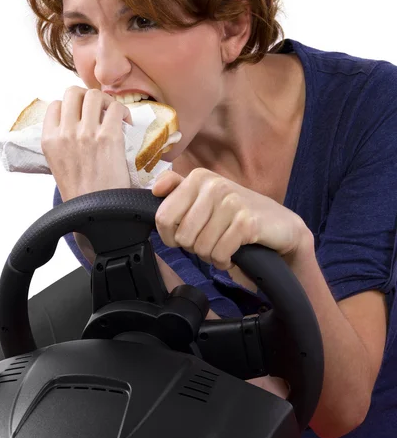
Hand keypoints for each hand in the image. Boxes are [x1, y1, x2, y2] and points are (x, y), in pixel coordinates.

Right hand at [41, 86, 131, 201]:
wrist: (97, 213)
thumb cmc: (82, 193)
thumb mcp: (59, 165)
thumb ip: (63, 142)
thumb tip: (78, 123)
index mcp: (49, 140)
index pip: (56, 105)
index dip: (72, 106)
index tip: (84, 115)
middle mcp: (65, 133)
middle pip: (73, 92)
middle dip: (88, 97)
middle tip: (100, 110)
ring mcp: (86, 133)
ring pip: (94, 94)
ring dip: (106, 101)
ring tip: (113, 115)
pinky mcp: (108, 137)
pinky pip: (116, 107)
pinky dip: (123, 111)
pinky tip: (126, 123)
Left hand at [152, 168, 310, 270]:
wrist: (281, 225)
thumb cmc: (238, 213)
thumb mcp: (206, 196)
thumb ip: (178, 188)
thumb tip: (155, 188)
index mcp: (199, 177)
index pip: (163, 216)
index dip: (170, 236)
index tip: (183, 237)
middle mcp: (214, 185)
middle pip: (181, 236)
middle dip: (194, 247)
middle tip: (210, 241)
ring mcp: (231, 202)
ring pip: (200, 247)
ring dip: (211, 255)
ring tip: (223, 245)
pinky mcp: (247, 222)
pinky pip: (220, 253)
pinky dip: (224, 260)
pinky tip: (233, 253)